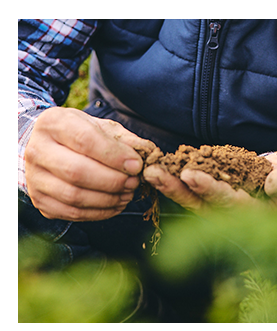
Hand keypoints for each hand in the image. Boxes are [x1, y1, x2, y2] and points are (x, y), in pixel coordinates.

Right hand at [25, 107, 155, 220]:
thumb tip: (147, 154)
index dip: (114, 155)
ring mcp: (35, 179)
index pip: (85, 140)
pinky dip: (100, 212)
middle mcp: (37, 151)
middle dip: (113, 180)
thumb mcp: (101, 128)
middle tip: (134, 182)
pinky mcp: (41, 201)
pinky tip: (116, 204)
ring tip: (128, 193)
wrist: (50, 148)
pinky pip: (73, 213)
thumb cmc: (81, 135)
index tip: (137, 165)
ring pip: (74, 196)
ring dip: (109, 199)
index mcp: (53, 124)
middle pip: (77, 172)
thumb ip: (124, 140)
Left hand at [142, 151, 276, 214]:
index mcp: (254, 212)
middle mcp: (232, 211)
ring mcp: (219, 203)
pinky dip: (174, 180)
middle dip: (178, 188)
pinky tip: (159, 168)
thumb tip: (273, 186)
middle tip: (155, 174)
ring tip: (151, 171)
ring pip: (191, 198)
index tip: (191, 175)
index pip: (229, 202)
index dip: (211, 189)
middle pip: (201, 203)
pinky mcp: (212, 193)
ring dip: (170, 185)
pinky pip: (190, 189)